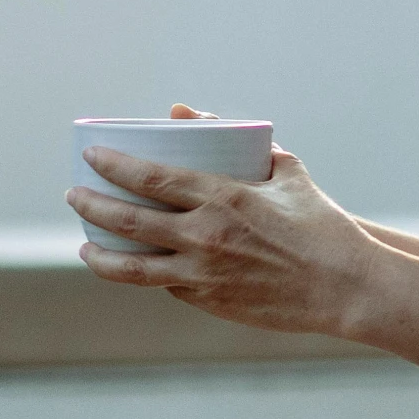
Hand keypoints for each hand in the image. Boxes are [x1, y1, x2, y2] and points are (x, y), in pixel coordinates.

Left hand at [66, 142, 376, 337]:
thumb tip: (185, 116)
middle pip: (127, 220)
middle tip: (74, 194)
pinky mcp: (208, 303)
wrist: (345, 287)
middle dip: (90, 204)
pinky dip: (146, 273)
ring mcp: (203, 275)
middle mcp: (205, 237)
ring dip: (99, 254)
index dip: (112, 165)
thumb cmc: (320, 223)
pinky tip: (135, 265)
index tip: (90, 156)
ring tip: (85, 244)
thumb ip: (240, 140)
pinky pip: (164, 285)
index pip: (150, 177)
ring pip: (131, 268)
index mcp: (223, 198)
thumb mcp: (287, 171)